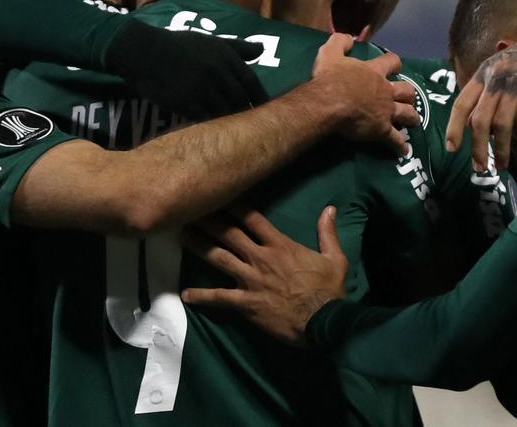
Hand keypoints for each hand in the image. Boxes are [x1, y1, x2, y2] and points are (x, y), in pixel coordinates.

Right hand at [105, 20, 268, 121]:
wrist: (144, 52)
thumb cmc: (180, 46)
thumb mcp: (211, 41)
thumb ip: (238, 47)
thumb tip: (263, 49)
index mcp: (225, 56)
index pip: (251, 82)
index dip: (261, 98)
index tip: (264, 109)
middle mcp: (216, 71)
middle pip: (240, 99)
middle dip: (247, 112)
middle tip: (251, 124)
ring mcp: (201, 87)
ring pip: (224, 112)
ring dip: (230, 121)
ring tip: (233, 129)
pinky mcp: (185, 102)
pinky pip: (205, 119)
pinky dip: (211, 123)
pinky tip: (211, 127)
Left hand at [181, 207, 347, 346]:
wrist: (323, 321)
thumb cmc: (329, 290)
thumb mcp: (335, 258)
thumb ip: (327, 232)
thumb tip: (330, 208)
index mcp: (281, 246)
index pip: (254, 219)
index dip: (235, 206)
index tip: (220, 195)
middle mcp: (261, 258)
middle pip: (230, 233)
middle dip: (210, 220)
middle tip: (190, 210)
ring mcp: (251, 280)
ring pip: (219, 258)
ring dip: (199, 246)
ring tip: (181, 236)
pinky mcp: (246, 303)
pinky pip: (220, 297)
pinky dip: (202, 296)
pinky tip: (186, 295)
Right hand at [310, 34, 420, 154]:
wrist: (329, 103)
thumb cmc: (330, 78)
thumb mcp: (330, 53)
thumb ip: (340, 42)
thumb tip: (349, 37)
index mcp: (374, 72)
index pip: (391, 62)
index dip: (394, 63)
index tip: (395, 65)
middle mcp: (385, 91)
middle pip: (407, 90)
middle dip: (409, 94)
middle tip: (408, 97)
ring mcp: (386, 111)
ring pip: (407, 114)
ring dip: (412, 117)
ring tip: (414, 121)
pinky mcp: (381, 130)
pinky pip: (395, 140)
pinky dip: (400, 146)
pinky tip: (404, 151)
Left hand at [445, 23, 516, 168]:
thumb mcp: (501, 69)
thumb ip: (487, 92)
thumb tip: (473, 125)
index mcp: (483, 75)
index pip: (461, 104)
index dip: (454, 128)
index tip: (451, 149)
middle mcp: (495, 79)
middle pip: (480, 120)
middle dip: (477, 148)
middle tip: (480, 168)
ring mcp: (516, 84)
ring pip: (501, 125)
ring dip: (500, 149)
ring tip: (502, 165)